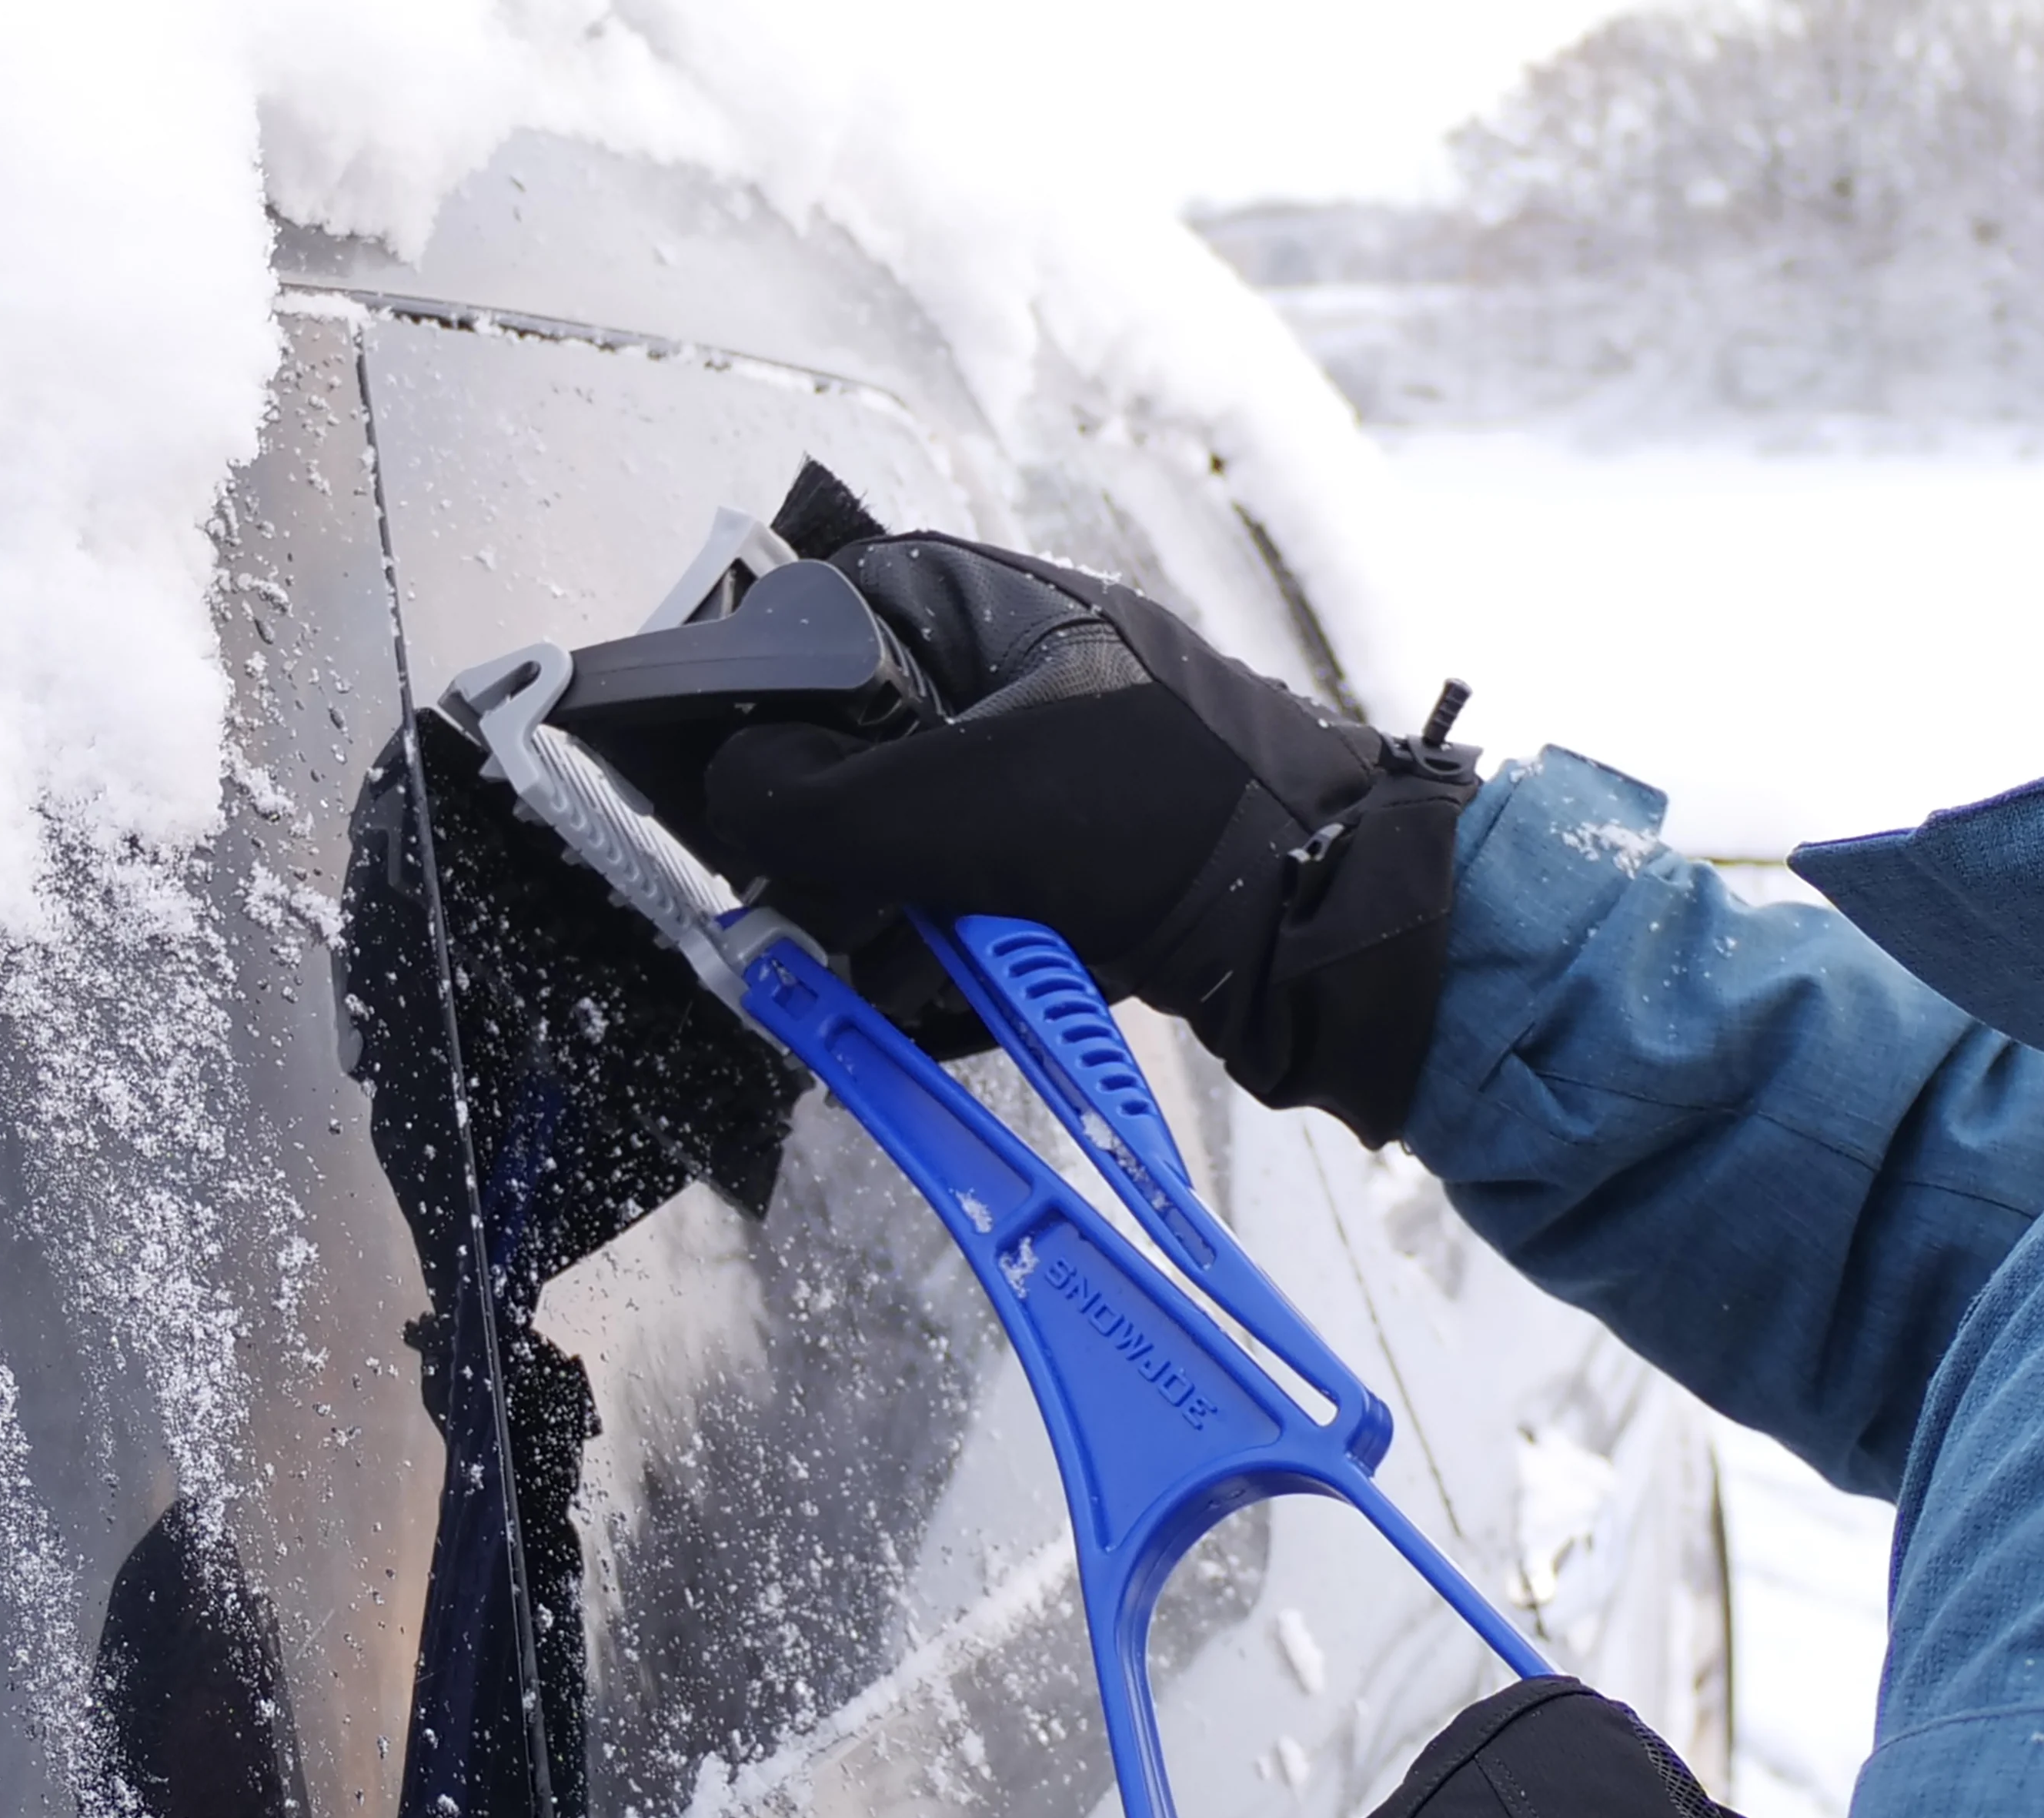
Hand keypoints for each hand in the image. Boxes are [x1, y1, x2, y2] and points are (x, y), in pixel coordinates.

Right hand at [705, 535, 1478, 1146]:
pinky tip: (960, 987)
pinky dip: (942, 950)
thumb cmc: (1167, 822)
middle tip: (829, 912)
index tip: (732, 809)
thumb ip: (822, 801)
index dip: (751, 719)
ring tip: (916, 963)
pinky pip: (952, 899)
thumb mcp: (969, 805)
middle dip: (826, 852)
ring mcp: (1025, 768)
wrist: (1320, 924)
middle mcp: (989, 671)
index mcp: (971, 603)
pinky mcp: (1053, 855)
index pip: (801, 629)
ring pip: (890, 842)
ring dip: (882, 920)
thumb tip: (723, 797)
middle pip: (836, 754)